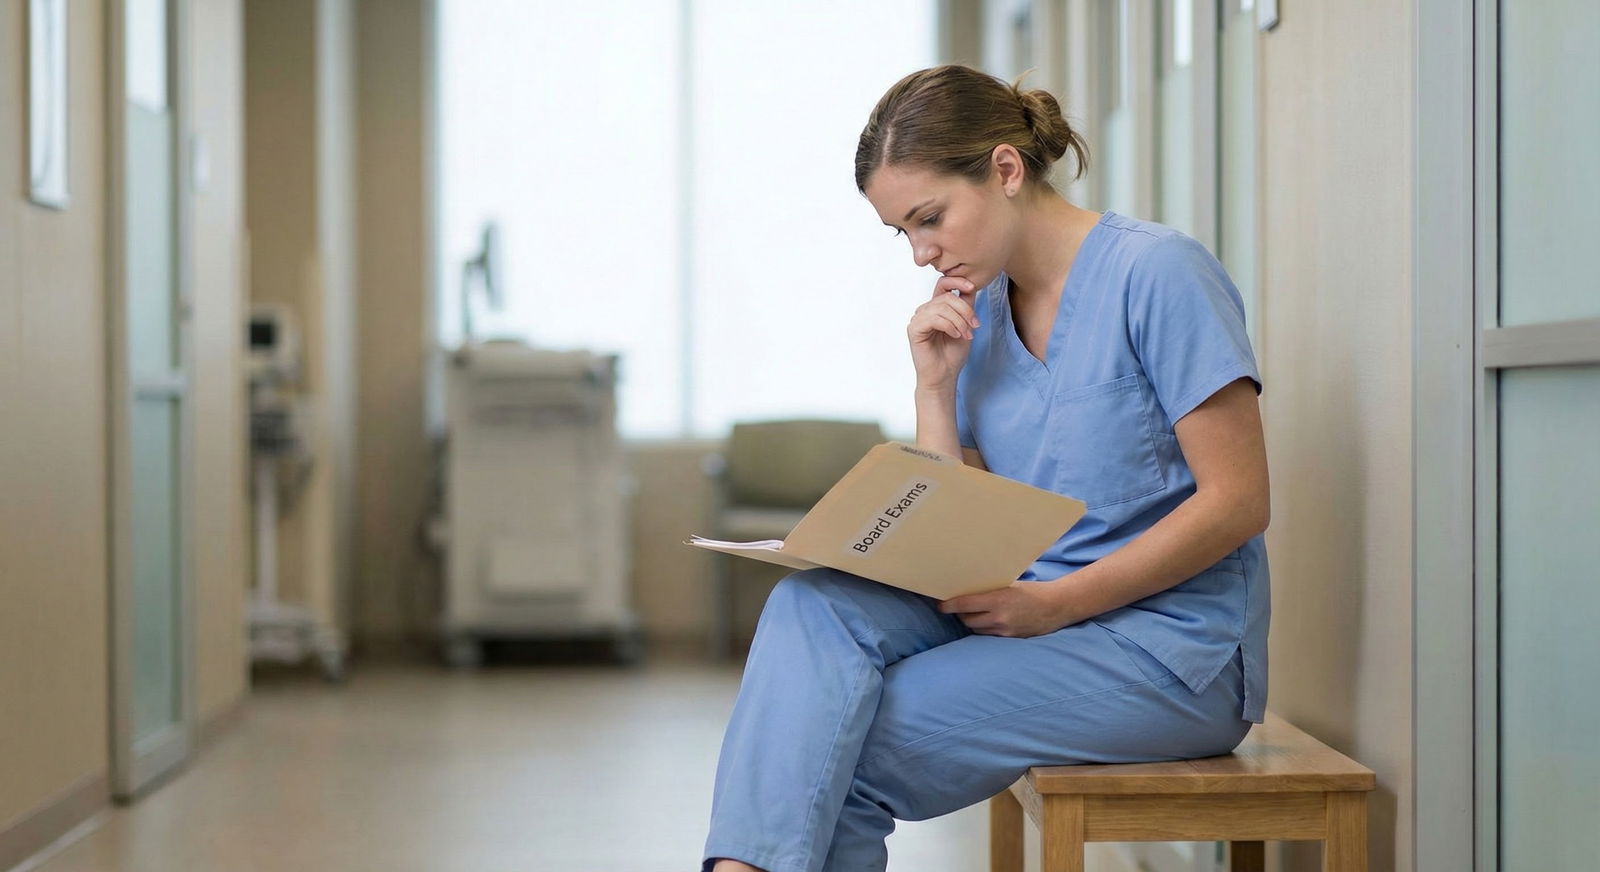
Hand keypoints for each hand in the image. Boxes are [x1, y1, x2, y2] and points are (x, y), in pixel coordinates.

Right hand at [908, 275, 980, 391]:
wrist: (944, 376)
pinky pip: (934, 319)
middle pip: (947, 297)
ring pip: (941, 307)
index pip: (943, 284)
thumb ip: (966, 306)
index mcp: (936, 307)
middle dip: (965, 310)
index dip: (957, 281)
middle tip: (975, 325)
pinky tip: (955, 335)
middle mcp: (925, 311)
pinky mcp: (914, 329)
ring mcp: (918, 319)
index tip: (971, 286)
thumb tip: (971, 286)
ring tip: (966, 334)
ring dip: (959, 321)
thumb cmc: (952, 354)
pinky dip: (949, 326)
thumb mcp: (965, 324)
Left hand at [937, 579, 1080, 637]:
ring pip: (976, 629)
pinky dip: (983, 629)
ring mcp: (1004, 631)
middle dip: (960, 613)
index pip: (965, 604)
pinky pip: (987, 635)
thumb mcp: (1010, 585)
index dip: (949, 605)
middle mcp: (999, 618)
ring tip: (971, 613)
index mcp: (998, 600)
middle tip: (956, 606)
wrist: (1056, 607)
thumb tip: (967, 588)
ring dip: (971, 622)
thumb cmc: (1031, 591)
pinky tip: (985, 621)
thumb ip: (990, 589)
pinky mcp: (1009, 639)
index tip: (940, 605)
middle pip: (967, 619)